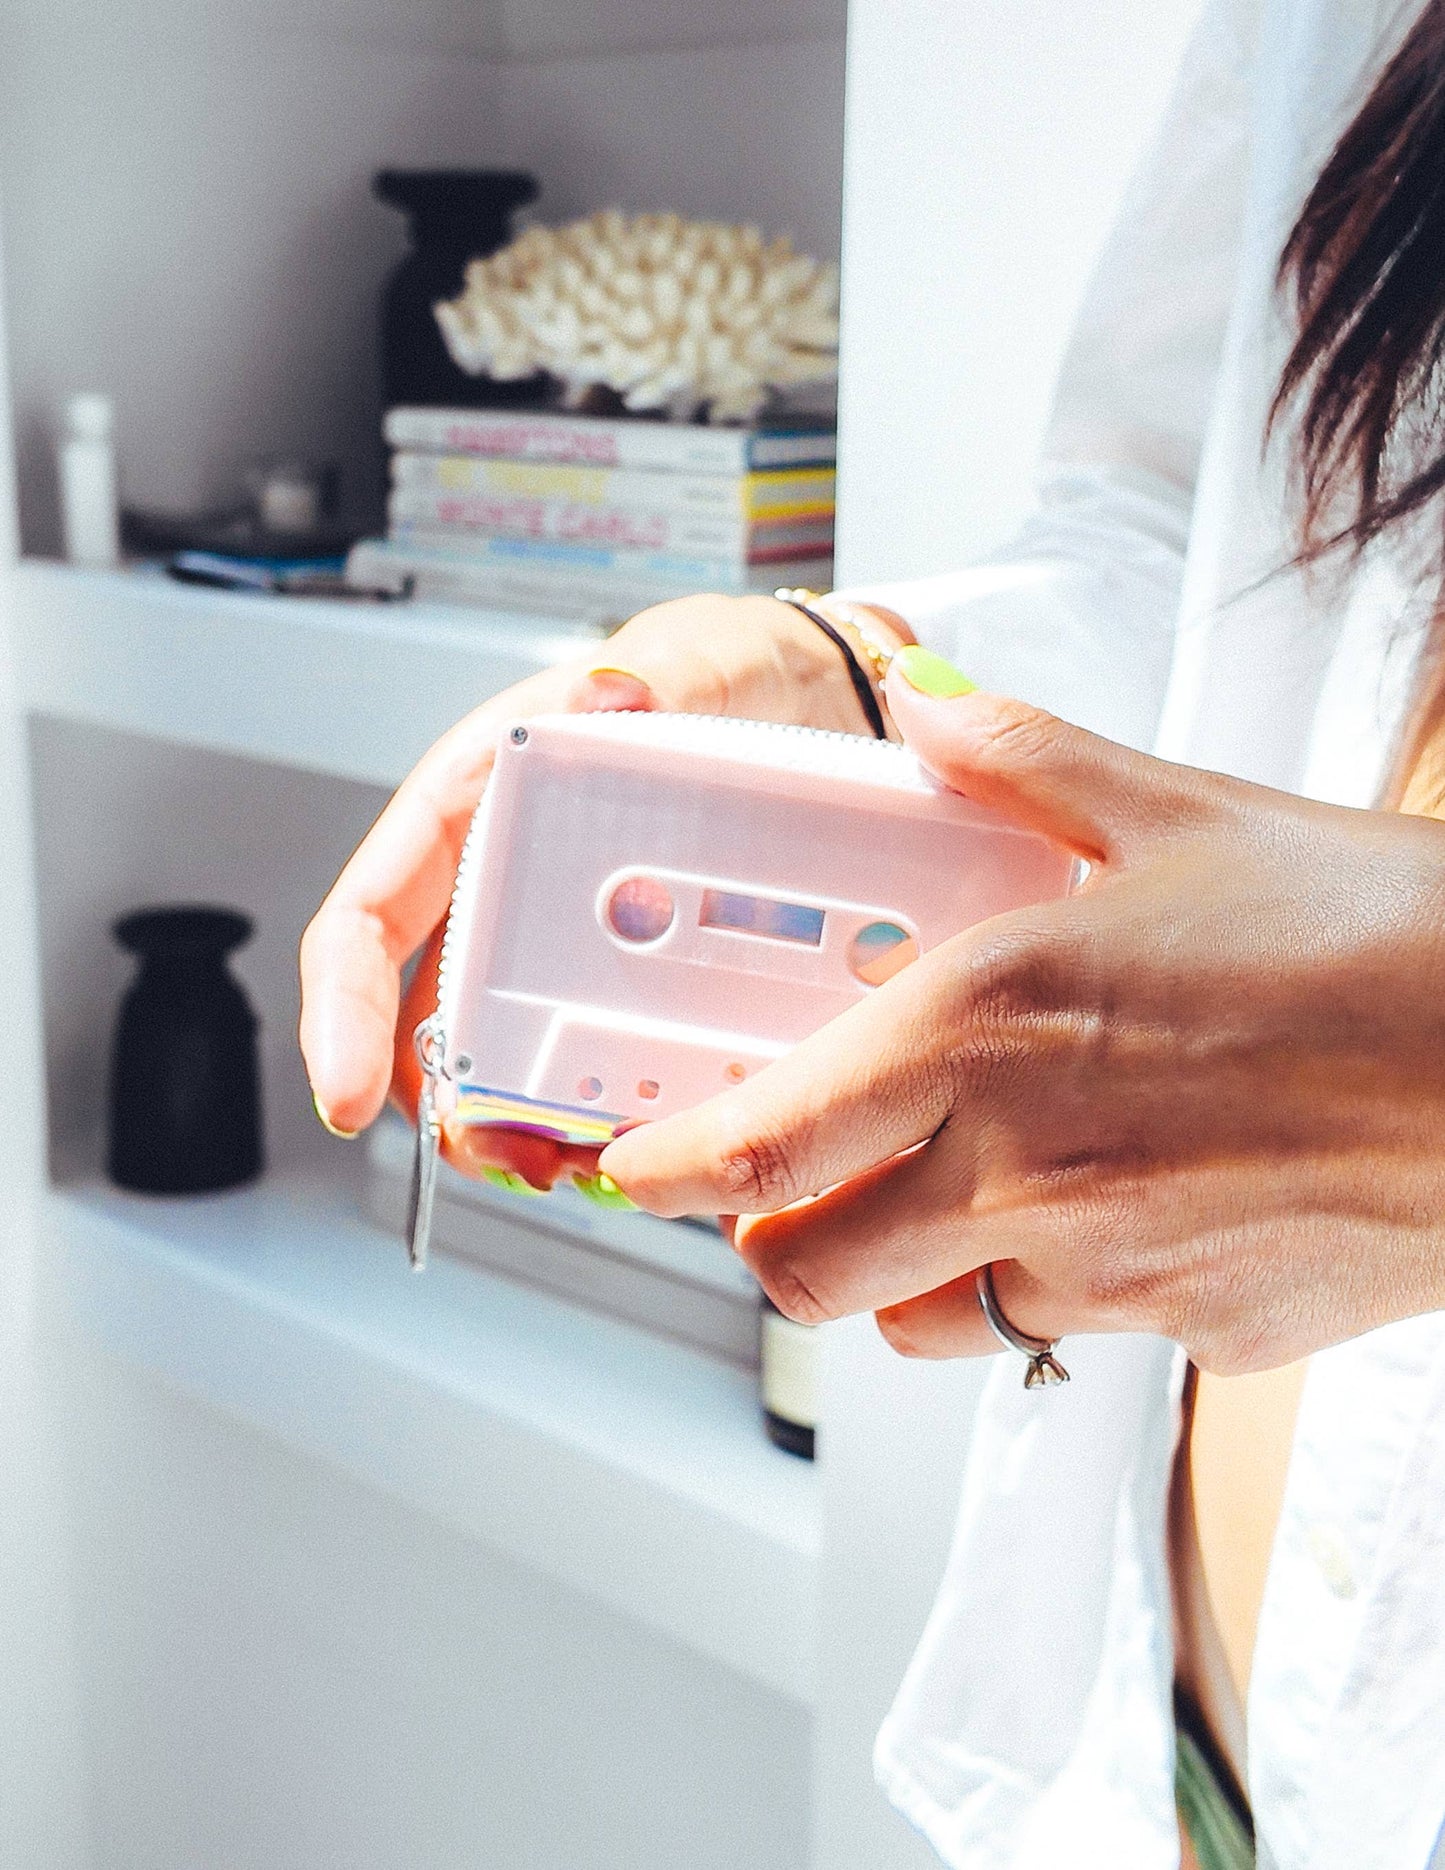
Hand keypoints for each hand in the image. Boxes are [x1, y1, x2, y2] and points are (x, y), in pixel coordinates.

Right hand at [299, 591, 909, 1185]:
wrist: (815, 705)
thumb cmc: (726, 671)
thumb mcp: (694, 663)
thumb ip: (658, 679)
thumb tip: (616, 692)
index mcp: (476, 804)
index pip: (371, 914)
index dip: (342, 1009)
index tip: (347, 1094)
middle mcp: (504, 884)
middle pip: (433, 1017)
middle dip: (452, 1106)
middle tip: (504, 1157)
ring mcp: (563, 940)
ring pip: (511, 1058)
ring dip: (529, 1126)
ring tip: (580, 1165)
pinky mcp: (631, 980)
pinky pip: (601, 1061)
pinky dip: (610, 1111)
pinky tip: (652, 1134)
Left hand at [600, 652, 1444, 1374]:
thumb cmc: (1369, 931)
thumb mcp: (1178, 811)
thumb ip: (1021, 763)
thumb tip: (928, 706)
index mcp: (984, 1036)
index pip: (758, 1146)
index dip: (661, 1171)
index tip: (619, 1164)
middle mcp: (1020, 1173)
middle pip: (807, 1274)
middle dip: (764, 1238)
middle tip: (779, 1179)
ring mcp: (1104, 1273)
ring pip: (921, 1322)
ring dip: (892, 1269)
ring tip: (935, 1190)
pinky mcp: (1188, 1332)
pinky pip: (1058, 1333)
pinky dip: (1031, 1287)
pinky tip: (1094, 1206)